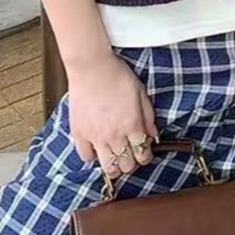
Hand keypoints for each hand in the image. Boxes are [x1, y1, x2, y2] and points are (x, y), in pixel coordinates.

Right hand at [67, 53, 158, 177]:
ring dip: (114, 166)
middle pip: (126, 165)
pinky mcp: (80, 133)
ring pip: (108, 167)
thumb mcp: (141, 94)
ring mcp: (96, 137)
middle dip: (131, 163)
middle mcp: (115, 135)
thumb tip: (153, 136)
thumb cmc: (118, 76)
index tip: (144, 154)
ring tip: (115, 157)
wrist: (93, 67)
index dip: (146, 157)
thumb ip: (148, 118)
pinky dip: (93, 156)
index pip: (143, 155)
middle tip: (130, 155)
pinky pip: (86, 156)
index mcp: (133, 125)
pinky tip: (97, 148)